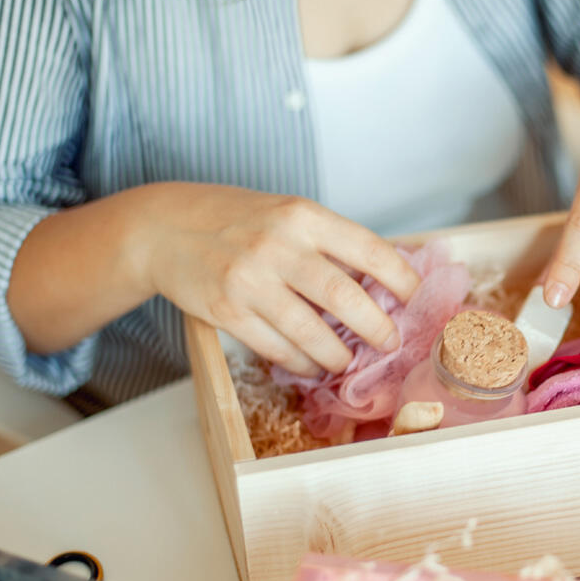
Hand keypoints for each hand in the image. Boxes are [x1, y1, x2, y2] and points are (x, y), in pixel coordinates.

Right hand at [140, 185, 419, 376]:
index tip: (416, 300)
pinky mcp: (226, 310)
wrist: (163, 227)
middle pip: (344, 296)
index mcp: (302, 216)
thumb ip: (327, 243)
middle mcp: (278, 245)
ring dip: (337, 356)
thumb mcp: (285, 214)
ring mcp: (250, 279)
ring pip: (310, 332)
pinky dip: (301, 362)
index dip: (401, 280)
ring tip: (347, 363)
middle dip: (377, 327)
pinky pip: (276, 347)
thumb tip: (382, 284)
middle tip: (390, 343)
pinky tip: (311, 366)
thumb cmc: (235, 220)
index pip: (368, 249)